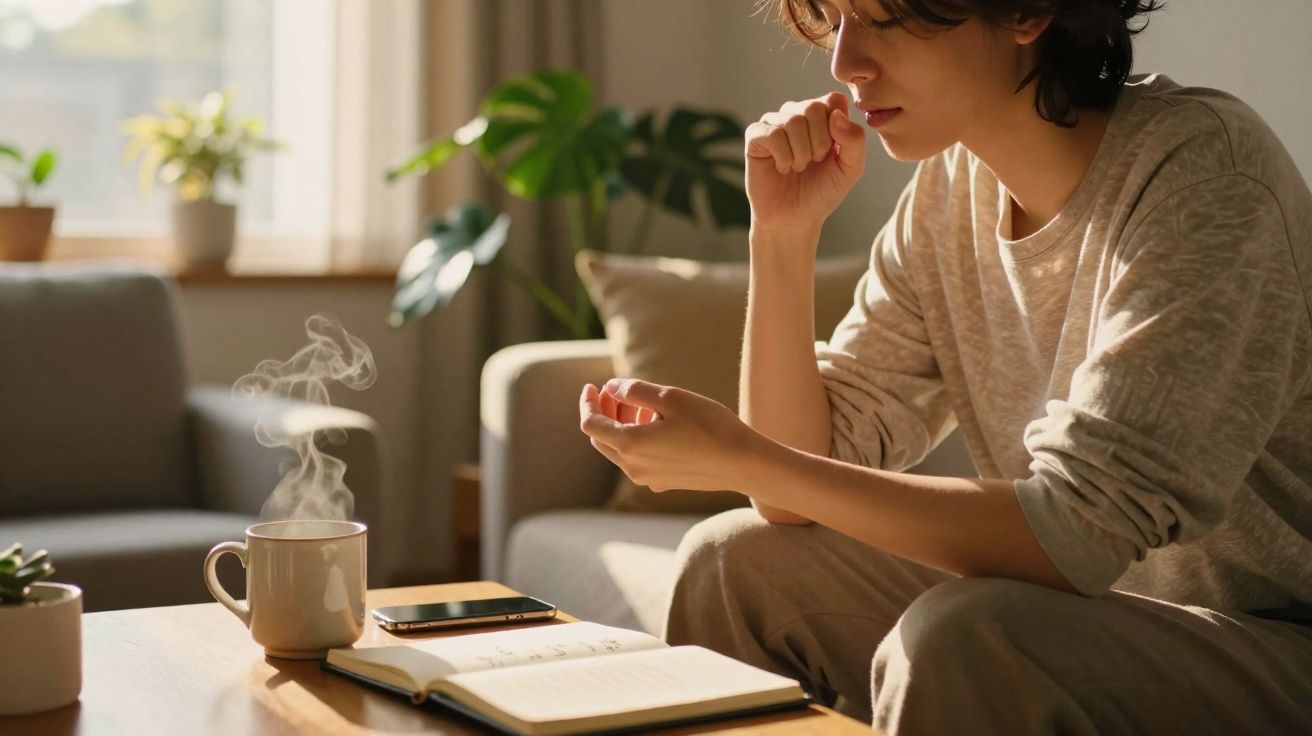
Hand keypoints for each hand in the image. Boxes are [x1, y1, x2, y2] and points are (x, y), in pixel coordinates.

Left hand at [578, 378, 764, 492]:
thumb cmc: (709, 425)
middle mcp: (633, 467)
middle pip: (601, 439)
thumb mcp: (670, 397)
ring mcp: (648, 478)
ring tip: (641, 404)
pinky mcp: (663, 482)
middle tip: (616, 391)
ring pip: (620, 450)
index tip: (593, 386)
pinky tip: (658, 424)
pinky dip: (637, 439)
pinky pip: (638, 459)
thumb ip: (634, 390)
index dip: (588, 403)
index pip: (591, 424)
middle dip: (604, 412)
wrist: (743, 463)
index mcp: (630, 445)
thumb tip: (612, 388)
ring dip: (622, 425)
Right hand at [745, 92, 866, 235]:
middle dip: (819, 143)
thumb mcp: (851, 168)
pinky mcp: (755, 136)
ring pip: (793, 120)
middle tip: (814, 162)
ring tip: (798, 167)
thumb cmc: (822, 191)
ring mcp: (774, 122)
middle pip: (813, 107)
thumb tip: (837, 115)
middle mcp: (797, 113)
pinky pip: (773, 134)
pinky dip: (783, 157)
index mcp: (822, 115)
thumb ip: (855, 140)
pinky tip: (782, 168)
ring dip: (801, 153)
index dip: (836, 127)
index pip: (833, 99)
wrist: (794, 218)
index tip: (832, 151)